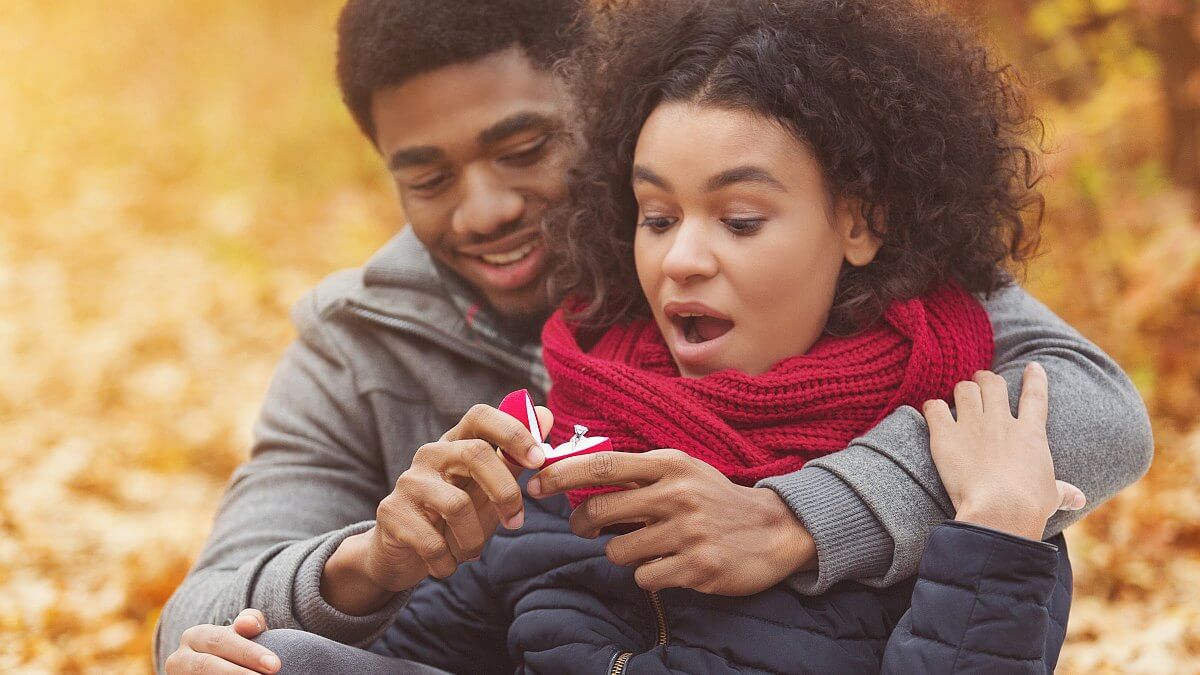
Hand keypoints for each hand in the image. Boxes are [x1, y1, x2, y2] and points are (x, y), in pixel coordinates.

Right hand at [164, 609, 278, 673]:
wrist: (217, 667)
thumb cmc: (237, 650)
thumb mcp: (244, 633)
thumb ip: (250, 622)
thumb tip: (248, 623)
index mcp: (195, 636)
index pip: (221, 641)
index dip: (248, 653)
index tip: (275, 665)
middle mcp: (179, 659)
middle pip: (207, 665)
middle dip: (238, 673)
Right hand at [321, 404, 552, 614]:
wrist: (401, 553)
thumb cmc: (453, 518)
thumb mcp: (487, 489)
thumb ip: (514, 458)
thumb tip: (546, 416)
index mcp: (456, 443)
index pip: (481, 416)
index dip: (513, 432)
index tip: (538, 460)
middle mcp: (430, 454)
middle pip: (475, 453)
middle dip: (506, 492)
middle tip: (516, 522)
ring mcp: (408, 481)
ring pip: (457, 504)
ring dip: (474, 539)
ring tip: (473, 551)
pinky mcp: (391, 512)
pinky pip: (432, 542)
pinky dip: (448, 562)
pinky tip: (446, 566)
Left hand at [527, 449, 815, 595]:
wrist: (775, 528)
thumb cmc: (714, 498)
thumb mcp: (681, 471)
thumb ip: (636, 473)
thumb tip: (576, 476)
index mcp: (670, 464)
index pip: (603, 464)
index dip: (562, 474)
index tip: (535, 483)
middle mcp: (677, 494)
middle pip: (600, 511)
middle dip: (582, 524)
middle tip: (585, 528)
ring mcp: (688, 531)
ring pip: (618, 551)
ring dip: (623, 553)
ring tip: (648, 546)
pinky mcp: (698, 567)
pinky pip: (644, 578)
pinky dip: (649, 575)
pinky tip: (670, 565)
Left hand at [922, 363, 1085, 540]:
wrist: (1000, 510)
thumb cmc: (1029, 506)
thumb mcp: (1051, 497)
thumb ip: (1064, 492)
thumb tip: (1080, 499)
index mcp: (1031, 433)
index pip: (1035, 396)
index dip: (1034, 379)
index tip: (1033, 367)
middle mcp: (1001, 422)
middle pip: (993, 383)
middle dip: (986, 379)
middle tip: (981, 381)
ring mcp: (972, 425)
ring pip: (964, 389)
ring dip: (961, 391)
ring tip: (958, 396)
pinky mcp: (946, 435)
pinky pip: (934, 408)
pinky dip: (932, 408)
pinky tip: (932, 413)